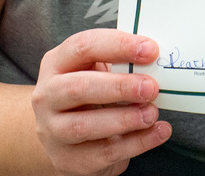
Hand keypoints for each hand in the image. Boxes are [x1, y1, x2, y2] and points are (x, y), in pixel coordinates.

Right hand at [31, 29, 171, 175]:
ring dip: (124, 119)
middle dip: (120, 87)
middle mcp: (47, 96)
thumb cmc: (89, 90)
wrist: (64, 134)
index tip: (151, 50)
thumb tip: (155, 56)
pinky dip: (135, 143)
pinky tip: (157, 132)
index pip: (84, 46)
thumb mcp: (97, 68)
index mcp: (57, 62)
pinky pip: (101, 153)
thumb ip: (119, 61)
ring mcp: (52, 130)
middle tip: (151, 88)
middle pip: (79, 88)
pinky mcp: (65, 159)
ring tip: (152, 113)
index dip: (118, 45)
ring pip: (84, 126)